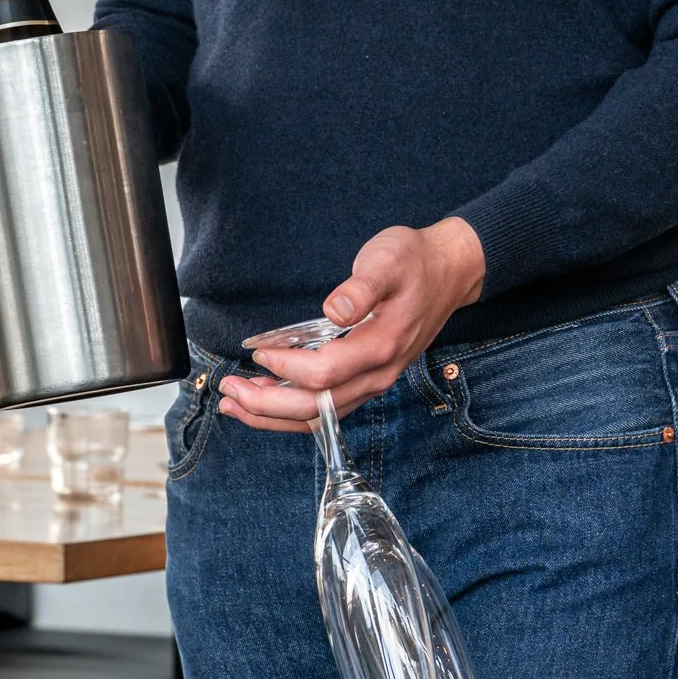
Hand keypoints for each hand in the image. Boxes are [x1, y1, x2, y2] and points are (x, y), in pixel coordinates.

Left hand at [218, 218, 486, 434]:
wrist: (449, 272)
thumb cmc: (414, 262)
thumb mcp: (388, 261)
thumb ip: (362, 287)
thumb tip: (335, 309)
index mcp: (381, 346)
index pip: (324, 373)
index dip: (286, 367)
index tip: (258, 350)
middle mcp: (378, 374)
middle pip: (316, 409)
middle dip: (267, 405)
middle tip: (228, 389)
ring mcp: (374, 382)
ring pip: (319, 417)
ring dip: (273, 416)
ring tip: (234, 404)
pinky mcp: (367, 380)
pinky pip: (326, 410)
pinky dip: (291, 413)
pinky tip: (265, 402)